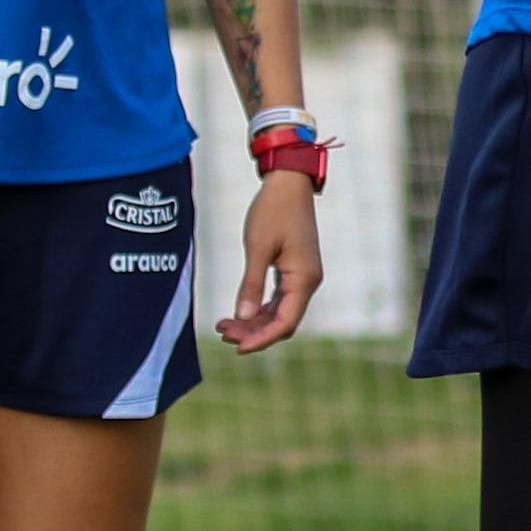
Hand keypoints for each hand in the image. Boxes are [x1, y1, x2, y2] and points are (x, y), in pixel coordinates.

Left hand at [220, 170, 322, 352]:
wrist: (289, 183)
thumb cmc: (273, 210)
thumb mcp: (257, 247)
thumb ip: (250, 284)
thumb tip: (242, 317)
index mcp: (303, 278)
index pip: (285, 322)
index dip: (262, 339)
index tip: (237, 347)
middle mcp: (308, 281)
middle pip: (283, 321)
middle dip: (254, 332)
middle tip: (222, 333)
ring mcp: (303, 276)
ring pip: (280, 312)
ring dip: (254, 322)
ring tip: (224, 325)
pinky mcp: (295, 270)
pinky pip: (279, 299)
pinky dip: (259, 308)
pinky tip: (239, 312)